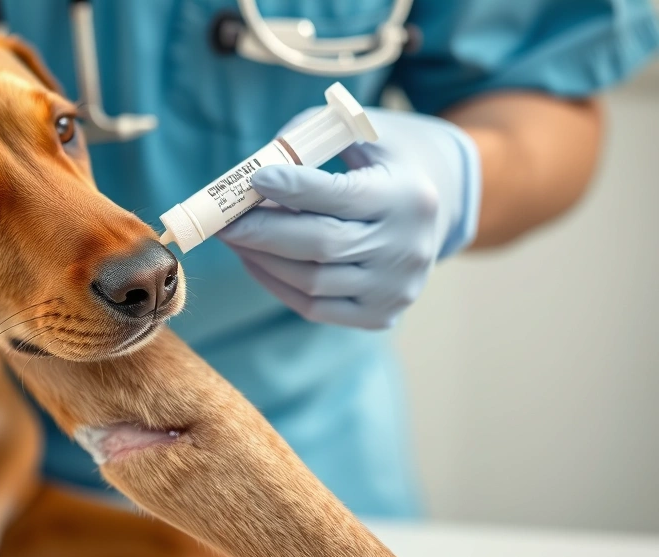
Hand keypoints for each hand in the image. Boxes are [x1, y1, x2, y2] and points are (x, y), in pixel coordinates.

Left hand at [218, 108, 480, 329]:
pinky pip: (314, 307)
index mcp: (410, 197)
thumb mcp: (365, 131)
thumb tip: (251, 169)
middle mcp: (407, 248)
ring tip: (233, 236)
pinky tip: (254, 260)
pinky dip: (276, 284)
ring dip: (262, 259)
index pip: (339, 196)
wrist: (445, 203)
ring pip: (312, 281)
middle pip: (320, 245)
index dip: (292, 188)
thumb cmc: (390, 159)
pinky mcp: (380, 315)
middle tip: (223, 220)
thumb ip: (311, 138)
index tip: (252, 179)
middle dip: (262, 232)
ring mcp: (395, 288)